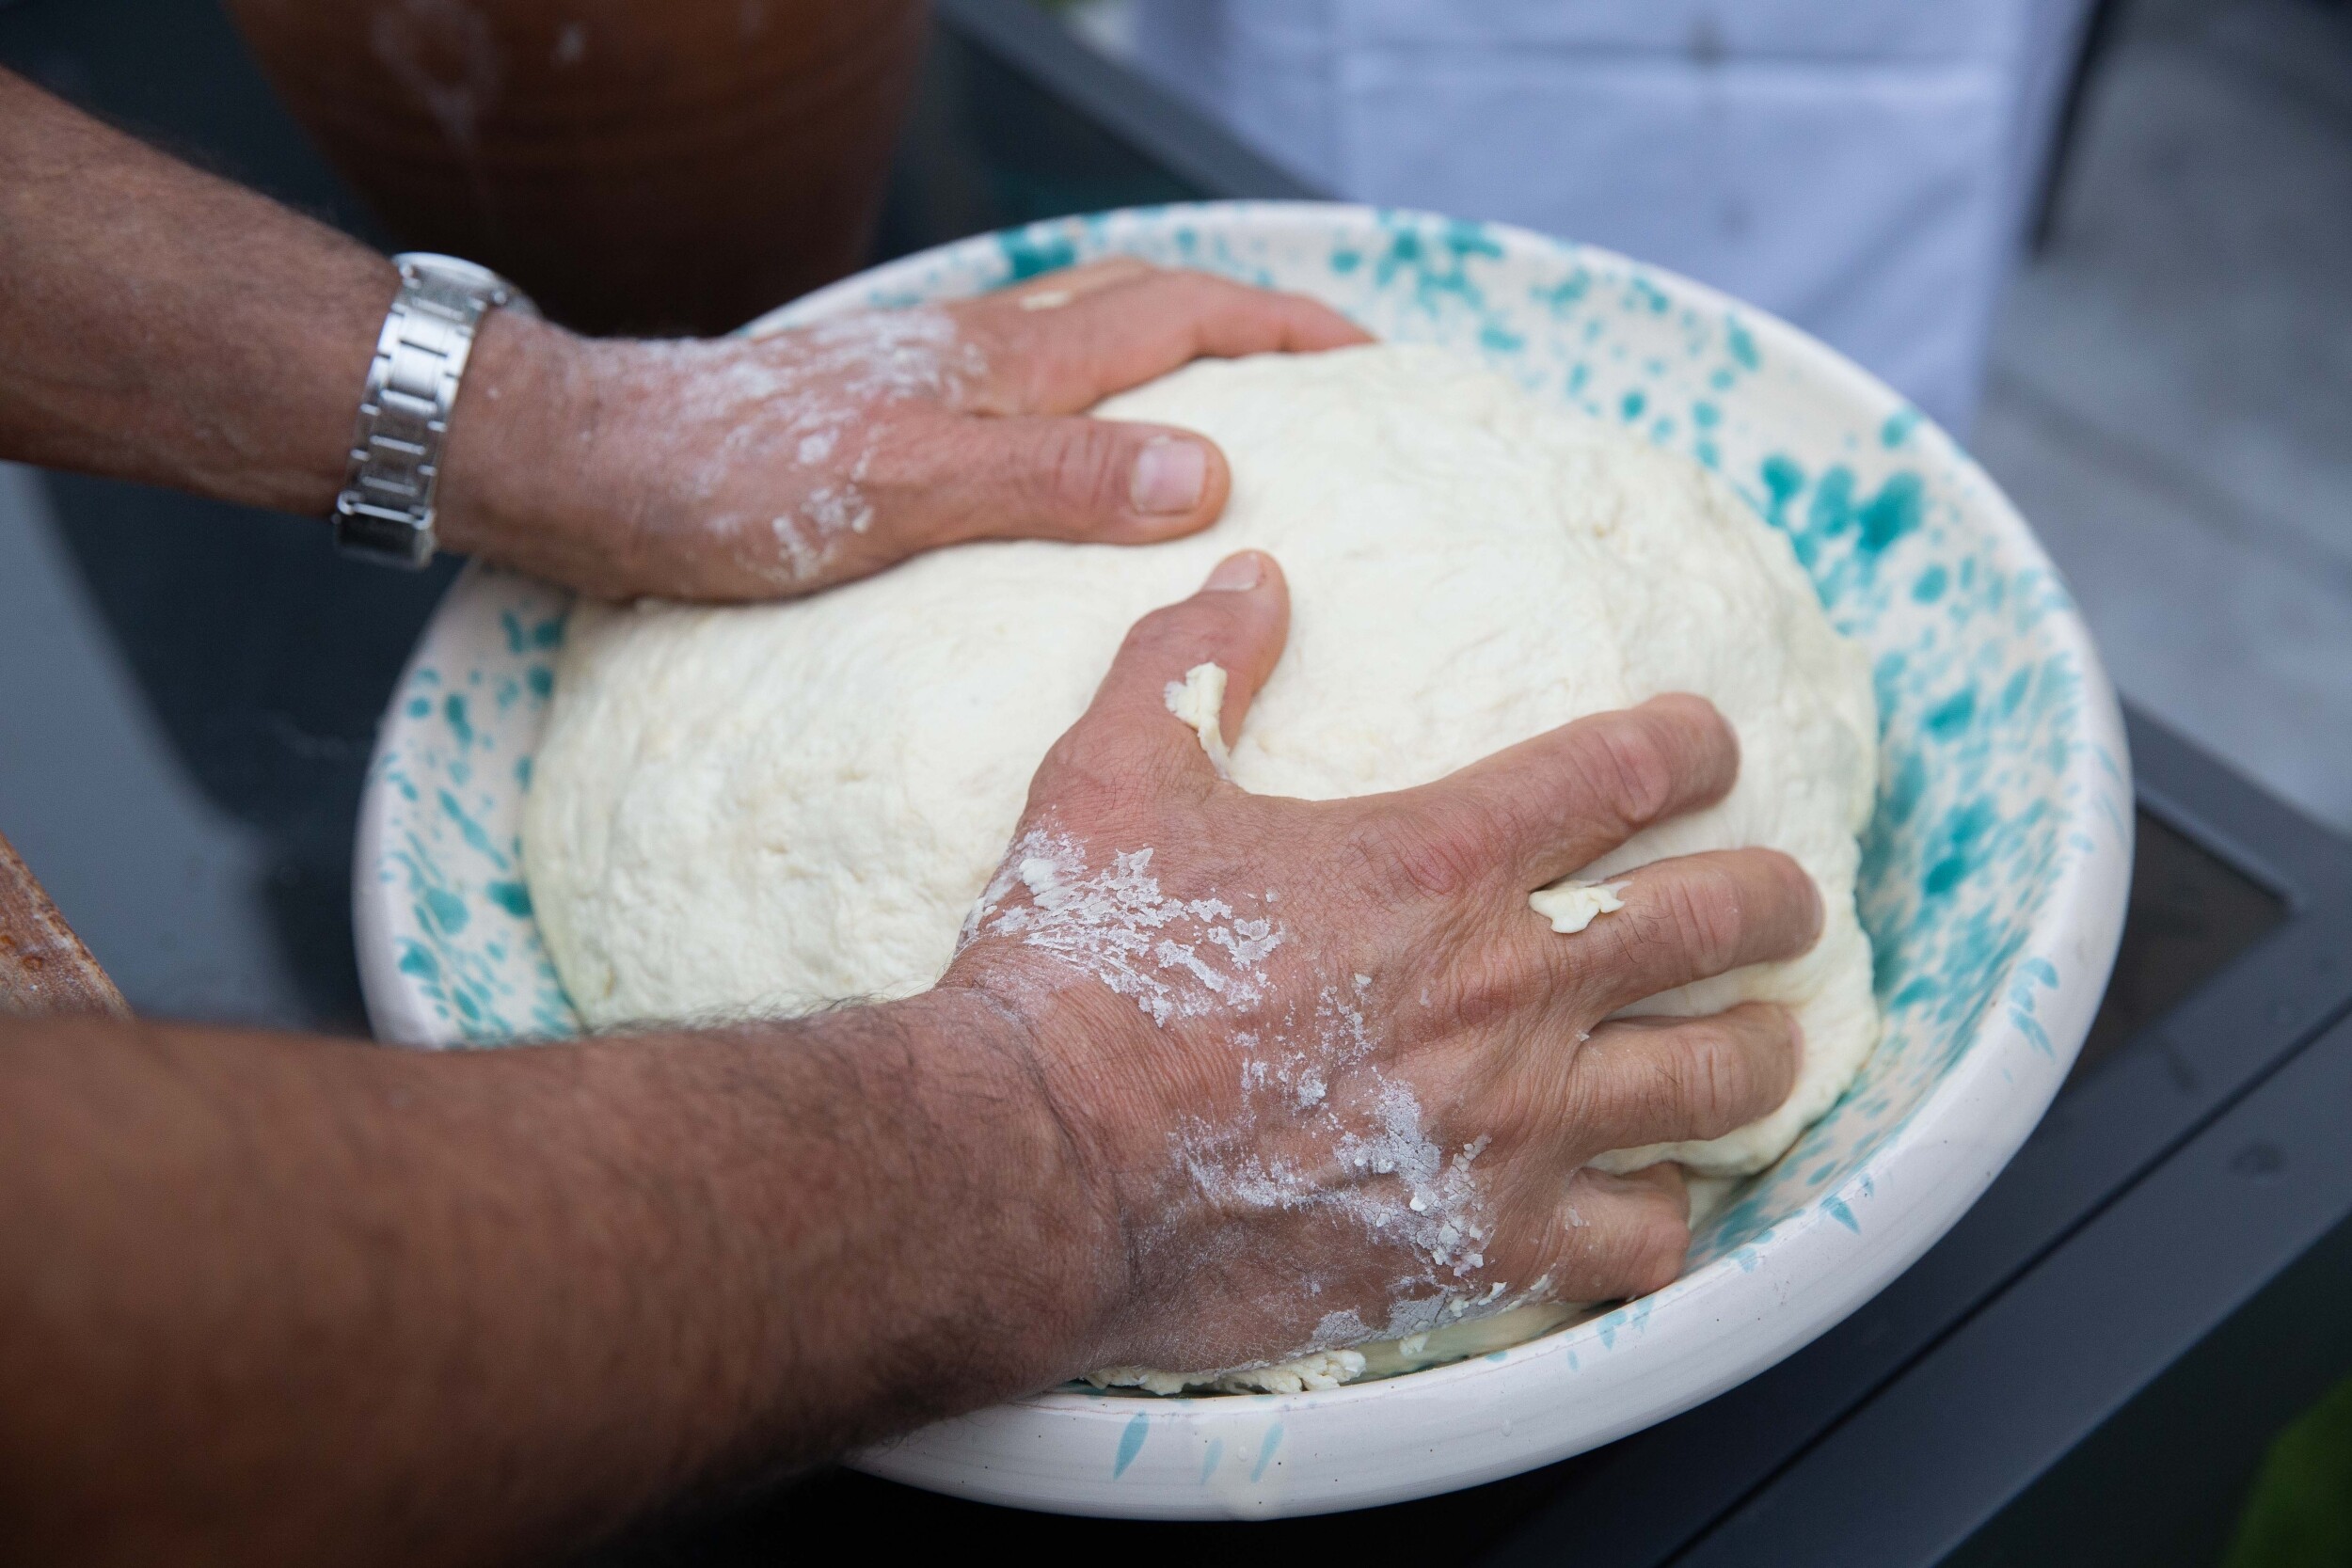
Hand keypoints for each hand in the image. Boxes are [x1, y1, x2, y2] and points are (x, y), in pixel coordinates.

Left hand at [439, 259, 1368, 600]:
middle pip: (1144, 305)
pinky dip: (1094, 395)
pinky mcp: (881, 413)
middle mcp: (975, 352)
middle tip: (1329, 368)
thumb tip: (1208, 469)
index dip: (1282, 327)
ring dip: (1174, 348)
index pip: (1180, 316)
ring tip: (1233, 398)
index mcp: (1001, 363)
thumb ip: (1050, 479)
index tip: (1375, 354)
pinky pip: (1028, 388)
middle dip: (1249, 324)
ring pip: (1085, 336)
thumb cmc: (728, 488)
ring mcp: (927, 377)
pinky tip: (1076, 452)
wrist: (584, 468)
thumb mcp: (898, 495)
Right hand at [944, 551, 1822, 1376]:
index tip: (1710, 745)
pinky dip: (1664, 1215)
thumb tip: (1251, 571)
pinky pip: (1645, 1240)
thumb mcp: (1111, 780)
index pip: (1630, 769)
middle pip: (1721, 920)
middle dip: (1776, 898)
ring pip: (1718, 1080)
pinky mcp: (1486, 1243)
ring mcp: (1511, 1124)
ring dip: (1758, 1051)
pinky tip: (1646, 1196)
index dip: (1695, 743)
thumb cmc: (1074, 973)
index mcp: (1435, 858)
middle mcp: (1506, 987)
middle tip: (1782, 901)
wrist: (1038, 1165)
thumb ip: (1192, 665)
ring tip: (1761, 1042)